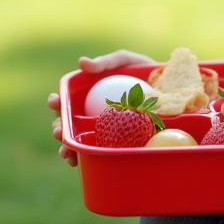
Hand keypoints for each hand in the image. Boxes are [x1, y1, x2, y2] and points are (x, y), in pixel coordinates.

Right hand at [49, 50, 154, 166]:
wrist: (169, 92)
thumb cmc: (143, 72)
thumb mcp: (125, 61)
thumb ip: (105, 63)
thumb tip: (81, 63)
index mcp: (89, 94)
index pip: (67, 100)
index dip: (57, 102)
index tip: (54, 102)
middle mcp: (91, 113)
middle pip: (69, 123)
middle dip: (59, 129)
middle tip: (58, 132)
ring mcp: (102, 129)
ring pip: (79, 140)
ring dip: (68, 147)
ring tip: (66, 152)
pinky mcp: (114, 143)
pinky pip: (98, 151)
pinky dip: (87, 157)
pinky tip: (80, 162)